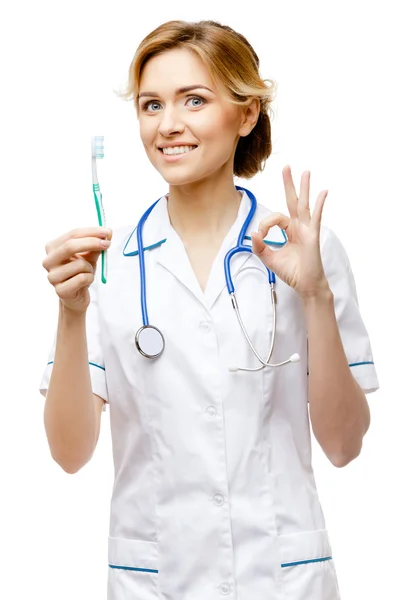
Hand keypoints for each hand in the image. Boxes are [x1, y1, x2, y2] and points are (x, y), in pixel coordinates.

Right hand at [42, 227, 111, 313]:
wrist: (77, 297)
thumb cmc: (80, 273)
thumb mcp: (88, 256)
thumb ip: (95, 245)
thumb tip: (108, 233)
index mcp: (52, 248)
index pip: (72, 234)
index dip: (91, 232)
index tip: (107, 232)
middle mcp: (48, 261)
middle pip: (70, 246)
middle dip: (92, 242)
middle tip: (108, 243)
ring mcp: (52, 276)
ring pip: (80, 264)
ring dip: (90, 268)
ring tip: (87, 273)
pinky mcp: (60, 290)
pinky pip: (82, 278)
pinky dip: (90, 278)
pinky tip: (86, 282)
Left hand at [251, 165, 329, 298]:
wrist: (304, 285)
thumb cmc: (291, 272)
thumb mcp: (269, 258)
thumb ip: (260, 247)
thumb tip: (253, 234)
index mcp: (289, 231)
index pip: (275, 218)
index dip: (265, 224)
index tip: (260, 236)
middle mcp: (298, 227)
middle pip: (293, 201)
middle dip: (289, 184)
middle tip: (286, 167)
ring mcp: (307, 230)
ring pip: (304, 205)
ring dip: (304, 188)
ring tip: (305, 172)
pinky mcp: (312, 236)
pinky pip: (315, 217)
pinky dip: (319, 204)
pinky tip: (323, 192)